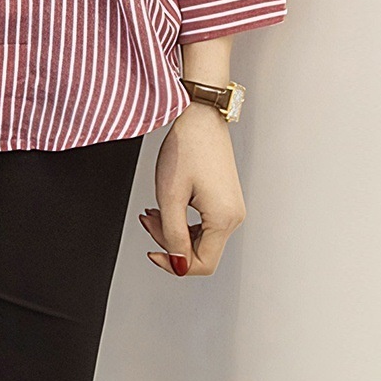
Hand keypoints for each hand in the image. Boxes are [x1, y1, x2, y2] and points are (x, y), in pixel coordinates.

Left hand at [139, 100, 245, 276]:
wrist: (200, 117)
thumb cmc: (186, 147)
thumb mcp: (170, 194)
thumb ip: (172, 234)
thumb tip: (177, 264)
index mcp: (224, 218)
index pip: (202, 263)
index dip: (174, 264)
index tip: (151, 252)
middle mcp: (233, 216)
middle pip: (200, 251)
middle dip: (169, 241)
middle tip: (147, 219)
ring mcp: (231, 208)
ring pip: (200, 237)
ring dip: (173, 230)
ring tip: (153, 211)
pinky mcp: (225, 199)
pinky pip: (204, 223)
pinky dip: (183, 219)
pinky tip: (166, 207)